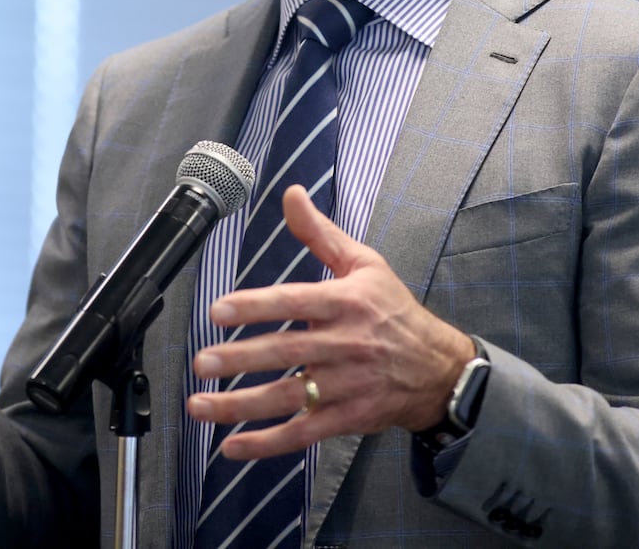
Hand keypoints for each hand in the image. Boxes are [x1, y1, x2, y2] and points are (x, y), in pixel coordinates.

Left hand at [186, 185, 475, 459]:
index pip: (295, 302)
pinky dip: (266, 443)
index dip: (256, 305)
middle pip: (286, 352)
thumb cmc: (394, 311)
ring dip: (240, 405)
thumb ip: (320, 233)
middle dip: (240, 358)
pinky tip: (232, 446)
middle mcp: (345, 344)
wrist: (438, 368)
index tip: (218, 310)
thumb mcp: (364, 264)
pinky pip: (302, 434)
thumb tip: (291, 194)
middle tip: (202, 362)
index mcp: (346, 302)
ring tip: (200, 405)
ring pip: (287, 397)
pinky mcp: (346, 418)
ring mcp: (345, 385)